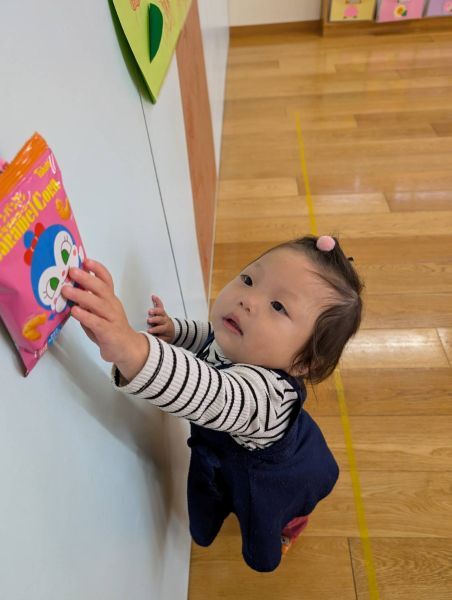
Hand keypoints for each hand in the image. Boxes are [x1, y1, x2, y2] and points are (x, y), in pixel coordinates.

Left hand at [61, 259, 148, 380]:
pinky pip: (96, 322)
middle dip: (86, 278)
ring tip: (66, 290)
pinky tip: (75, 311)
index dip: (97, 269)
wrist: (127, 349)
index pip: (106, 280)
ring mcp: (111, 318)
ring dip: (81, 295)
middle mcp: (112, 305)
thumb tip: (70, 290)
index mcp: (110, 299)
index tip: (86, 260)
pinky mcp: (108, 332)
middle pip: (102, 288)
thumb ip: (88, 302)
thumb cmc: (109, 329)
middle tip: (72, 271)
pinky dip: (85, 316)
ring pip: (98, 303)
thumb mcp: (99, 312)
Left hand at [147, 295, 174, 342]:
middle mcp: (165, 322)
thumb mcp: (161, 312)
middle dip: (155, 319)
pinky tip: (153, 339)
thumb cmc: (163, 321)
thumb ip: (158, 304)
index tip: (149, 311)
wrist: (173, 331)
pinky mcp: (166, 338)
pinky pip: (162, 339)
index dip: (155, 311)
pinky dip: (158, 339)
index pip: (160, 311)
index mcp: (163, 315)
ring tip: (149, 330)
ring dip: (156, 329)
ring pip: (162, 329)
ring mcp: (166, 330)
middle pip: (161, 320)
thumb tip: (153, 296)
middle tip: (148, 320)